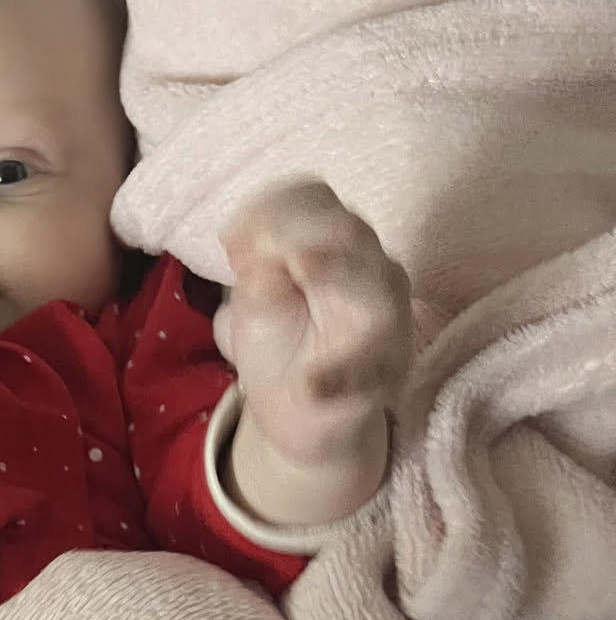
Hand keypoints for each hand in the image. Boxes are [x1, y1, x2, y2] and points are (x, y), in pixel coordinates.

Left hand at [216, 180, 411, 525]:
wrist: (304, 418)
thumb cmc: (282, 345)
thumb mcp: (256, 300)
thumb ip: (254, 267)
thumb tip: (245, 233)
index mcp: (336, 242)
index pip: (315, 201)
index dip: (273, 210)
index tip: (231, 238)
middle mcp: (371, 267)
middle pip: (347, 232)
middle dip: (299, 230)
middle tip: (251, 251)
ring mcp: (388, 316)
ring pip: (376, 284)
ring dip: (336, 270)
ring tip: (302, 264)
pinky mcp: (385, 370)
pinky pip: (369, 368)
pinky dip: (341, 375)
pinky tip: (312, 385)